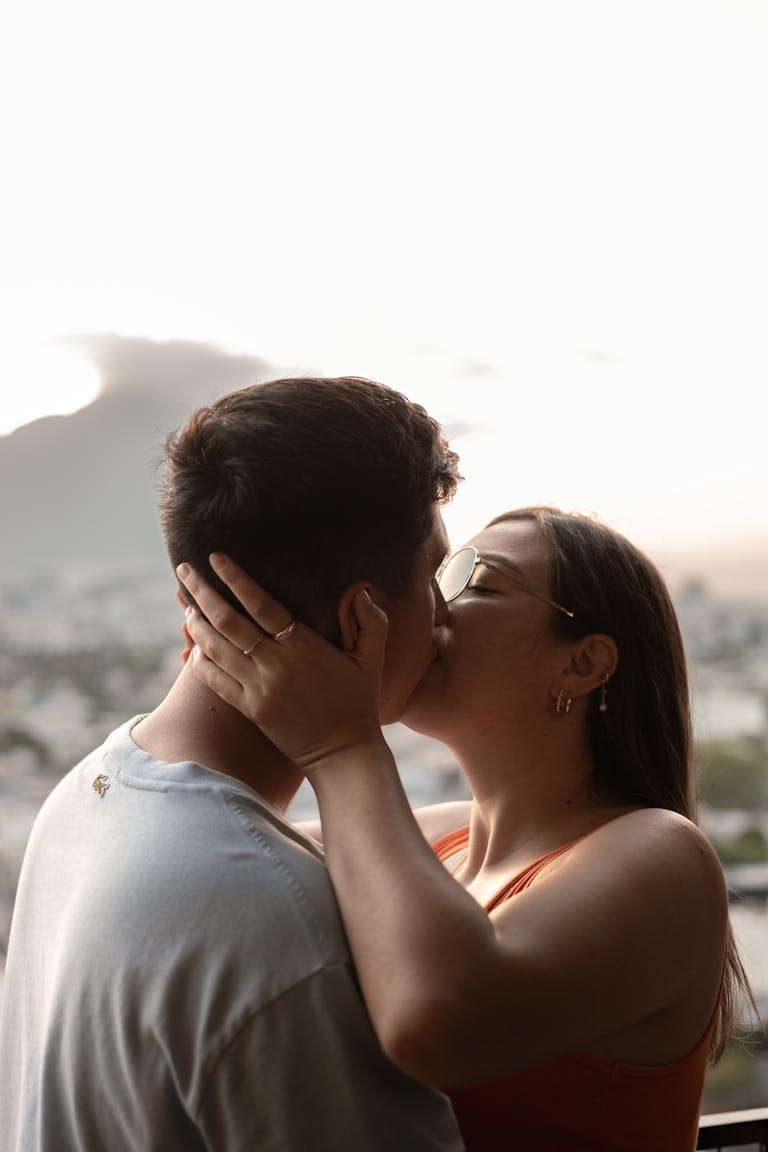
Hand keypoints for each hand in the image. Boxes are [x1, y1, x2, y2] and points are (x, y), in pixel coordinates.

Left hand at [177, 555, 388, 771]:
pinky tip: (192, 645)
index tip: (216, 557)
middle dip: (202, 592)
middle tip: (184, 570)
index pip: (261, 604)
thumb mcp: (372, 659)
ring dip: (196, 623)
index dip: (236, 579)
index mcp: (303, 646)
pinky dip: (199, 659)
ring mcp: (259, 688)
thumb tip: (360, 590)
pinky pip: (214, 680)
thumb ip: (372, 621)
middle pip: (228, 621)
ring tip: (186, 604)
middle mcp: (276, 665)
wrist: (343, 753)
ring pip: (215, 648)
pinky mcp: (250, 709)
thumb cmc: (359, 701)